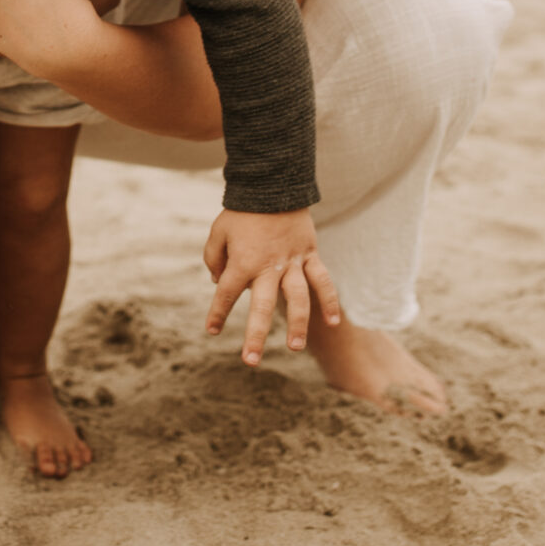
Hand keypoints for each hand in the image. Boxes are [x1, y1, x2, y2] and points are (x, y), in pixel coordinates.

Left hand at [204, 209, 341, 364]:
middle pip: (262, 307)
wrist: (272, 184)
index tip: (211, 330)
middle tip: (250, 360)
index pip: (226, 294)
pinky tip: (333, 322)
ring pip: (298, 298)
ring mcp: (292, 262)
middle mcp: (268, 267)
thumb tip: (220, 282)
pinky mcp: (310, 254)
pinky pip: (322, 280)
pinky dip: (329, 300)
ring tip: (295, 347)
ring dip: (298, 324)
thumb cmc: (240, 211)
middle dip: (255, 336)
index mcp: (242, 262)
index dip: (218, 313)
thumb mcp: (218, 232)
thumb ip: (214, 259)